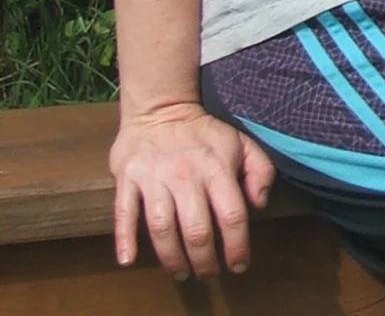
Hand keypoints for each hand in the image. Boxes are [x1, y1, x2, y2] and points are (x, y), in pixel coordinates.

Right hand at [110, 102, 275, 279]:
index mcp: (217, 168)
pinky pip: (123, 213)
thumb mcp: (241, 143)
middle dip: (204, 261)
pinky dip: (124, 239)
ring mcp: (154, 179)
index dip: (237, 245)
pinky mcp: (127, 179)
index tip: (238, 266)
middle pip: (196, 230)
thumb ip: (259, 171)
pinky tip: (128, 260)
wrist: (161, 108)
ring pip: (161, 228)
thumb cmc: (205, 134)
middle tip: (208, 276)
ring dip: (171, 258)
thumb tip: (261, 204)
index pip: (231, 214)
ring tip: (181, 273)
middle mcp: (186, 176)